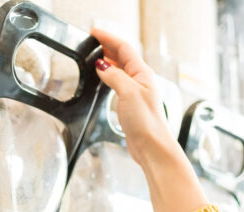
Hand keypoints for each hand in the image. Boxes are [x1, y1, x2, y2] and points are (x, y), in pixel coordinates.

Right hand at [90, 27, 173, 168]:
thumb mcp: (128, 93)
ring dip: (108, 61)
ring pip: (120, 69)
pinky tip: (102, 78)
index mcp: (142, 73)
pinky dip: (108, 76)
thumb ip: (114, 76)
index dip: (108, 38)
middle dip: (107, 46)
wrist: (152, 146)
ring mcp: (136, 92)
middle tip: (92, 41)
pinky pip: (118, 83)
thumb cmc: (146, 122)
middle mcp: (140, 80)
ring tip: (95, 56)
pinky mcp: (130, 104)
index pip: (123, 48)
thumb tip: (101, 66)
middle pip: (122, 56)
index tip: (94, 32)